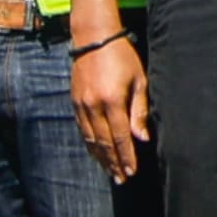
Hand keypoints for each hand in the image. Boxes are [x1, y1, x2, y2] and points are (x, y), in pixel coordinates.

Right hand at [72, 35, 152, 183]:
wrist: (93, 37)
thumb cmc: (122, 56)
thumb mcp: (138, 81)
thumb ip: (139, 110)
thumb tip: (142, 138)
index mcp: (113, 101)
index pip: (120, 137)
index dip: (126, 157)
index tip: (131, 172)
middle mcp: (94, 106)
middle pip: (105, 143)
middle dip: (113, 163)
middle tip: (121, 179)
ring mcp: (82, 105)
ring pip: (92, 139)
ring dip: (101, 158)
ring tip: (109, 171)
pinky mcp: (75, 102)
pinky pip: (83, 129)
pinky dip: (90, 144)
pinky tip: (96, 152)